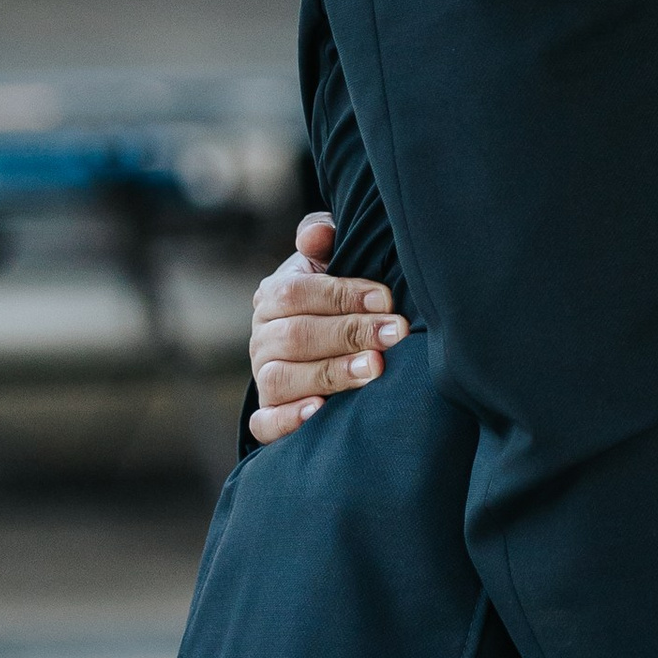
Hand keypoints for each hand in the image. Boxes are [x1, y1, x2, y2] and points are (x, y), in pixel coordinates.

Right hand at [249, 212, 408, 441]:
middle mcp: (263, 337)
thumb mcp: (331, 261)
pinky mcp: (270, 414)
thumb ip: (324, 240)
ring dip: (330, 374)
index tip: (386, 298)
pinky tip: (320, 412)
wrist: (328, 344)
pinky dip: (288, 419)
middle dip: (349, 333)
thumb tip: (316, 234)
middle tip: (393, 334)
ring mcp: (265, 377)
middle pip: (295, 335)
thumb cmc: (339, 295)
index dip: (341, 295)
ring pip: (282, 378)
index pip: (296, 292)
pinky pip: (265, 423)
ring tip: (374, 369)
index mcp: (274, 296)